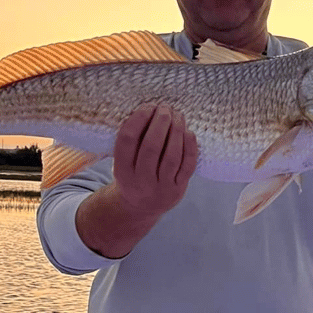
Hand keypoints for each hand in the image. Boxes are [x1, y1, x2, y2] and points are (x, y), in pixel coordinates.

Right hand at [111, 104, 198, 220]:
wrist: (141, 206)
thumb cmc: (133, 173)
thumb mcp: (123, 161)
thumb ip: (132, 140)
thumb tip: (149, 108)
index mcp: (122, 171)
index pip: (128, 140)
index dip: (138, 119)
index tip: (147, 106)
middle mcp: (140, 181)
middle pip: (151, 147)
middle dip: (160, 122)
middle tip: (165, 107)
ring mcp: (160, 187)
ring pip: (171, 156)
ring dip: (176, 131)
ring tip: (178, 115)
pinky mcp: (177, 189)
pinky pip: (187, 166)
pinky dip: (190, 147)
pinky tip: (189, 132)